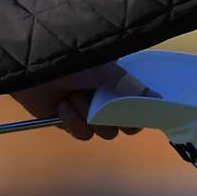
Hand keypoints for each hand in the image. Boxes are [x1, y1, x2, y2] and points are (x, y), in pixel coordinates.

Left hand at [11, 64, 139, 140]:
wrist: (36, 67)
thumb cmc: (74, 62)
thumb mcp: (107, 72)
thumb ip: (132, 89)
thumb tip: (159, 99)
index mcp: (115, 86)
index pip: (136, 112)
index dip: (136, 117)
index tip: (130, 113)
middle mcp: (104, 101)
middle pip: (121, 127)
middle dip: (108, 116)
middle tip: (98, 103)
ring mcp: (86, 112)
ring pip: (103, 133)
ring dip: (88, 116)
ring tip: (74, 96)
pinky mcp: (68, 122)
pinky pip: (81, 133)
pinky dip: (73, 121)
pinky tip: (62, 105)